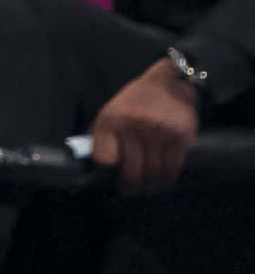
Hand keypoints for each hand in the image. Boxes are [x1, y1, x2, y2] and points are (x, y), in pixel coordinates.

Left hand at [90, 57, 198, 191]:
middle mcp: (133, 126)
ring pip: (152, 174)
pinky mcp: (180, 138)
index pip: (103, 159)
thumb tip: (93, 161)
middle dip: (130, 186)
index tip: (110, 177)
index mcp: (111, 119)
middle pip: (131, 171)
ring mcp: (157, 133)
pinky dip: (167, 180)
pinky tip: (163, 181)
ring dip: (150, 186)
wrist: (170, 83)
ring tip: (147, 187)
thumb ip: (103, 134)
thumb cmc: (138, 100)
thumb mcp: (112, 110)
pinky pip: (172, 169)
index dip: (107, 172)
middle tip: (131, 190)